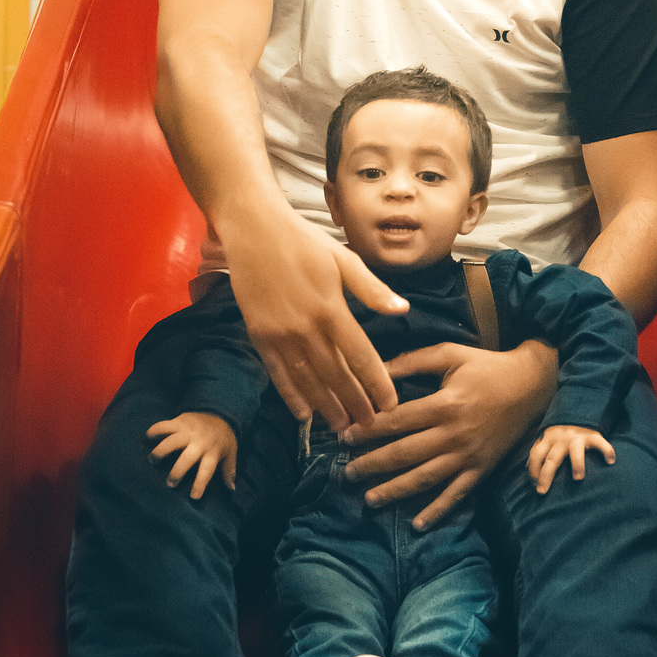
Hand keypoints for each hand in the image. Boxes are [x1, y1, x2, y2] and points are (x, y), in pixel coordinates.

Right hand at [147, 412, 237, 498]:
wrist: (219, 413)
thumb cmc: (223, 438)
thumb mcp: (231, 453)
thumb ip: (228, 471)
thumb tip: (231, 489)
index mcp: (213, 451)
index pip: (207, 470)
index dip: (200, 484)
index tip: (194, 497)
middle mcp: (200, 442)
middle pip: (187, 458)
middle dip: (177, 472)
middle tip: (170, 483)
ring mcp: (189, 430)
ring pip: (172, 441)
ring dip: (160, 451)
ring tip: (151, 461)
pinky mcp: (180, 421)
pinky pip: (164, 425)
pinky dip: (154, 431)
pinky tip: (146, 439)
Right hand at [222, 210, 405, 429]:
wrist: (254, 229)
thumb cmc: (303, 241)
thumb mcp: (344, 259)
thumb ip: (372, 289)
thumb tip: (403, 310)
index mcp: (331, 308)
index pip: (360, 356)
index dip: (377, 384)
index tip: (390, 404)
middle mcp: (305, 327)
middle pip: (336, 375)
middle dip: (355, 404)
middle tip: (370, 425)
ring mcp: (280, 334)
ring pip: (307, 380)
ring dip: (326, 406)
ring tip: (342, 426)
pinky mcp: (260, 335)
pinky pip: (278, 373)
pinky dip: (291, 396)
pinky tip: (303, 413)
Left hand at [342, 340, 558, 532]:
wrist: (532, 385)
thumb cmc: (487, 366)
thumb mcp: (450, 354)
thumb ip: (413, 361)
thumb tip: (377, 370)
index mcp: (445, 404)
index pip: (398, 421)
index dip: (369, 430)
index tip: (344, 437)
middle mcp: (455, 434)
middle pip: (406, 454)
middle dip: (372, 464)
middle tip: (346, 473)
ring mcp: (469, 455)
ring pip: (426, 478)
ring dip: (395, 491)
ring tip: (369, 499)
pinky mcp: (481, 469)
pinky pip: (457, 495)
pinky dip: (438, 511)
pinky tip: (417, 525)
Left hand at [528, 424, 615, 492]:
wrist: (579, 411)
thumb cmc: (561, 433)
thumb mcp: (547, 438)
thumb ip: (538, 450)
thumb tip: (526, 467)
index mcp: (548, 439)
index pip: (536, 455)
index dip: (532, 469)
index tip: (533, 484)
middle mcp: (561, 439)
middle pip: (551, 458)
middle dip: (545, 475)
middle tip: (542, 491)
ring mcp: (577, 437)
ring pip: (575, 451)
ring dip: (576, 465)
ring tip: (578, 479)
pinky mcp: (593, 435)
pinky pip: (600, 443)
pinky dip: (607, 451)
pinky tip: (610, 461)